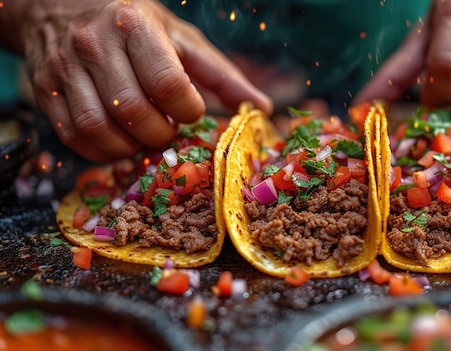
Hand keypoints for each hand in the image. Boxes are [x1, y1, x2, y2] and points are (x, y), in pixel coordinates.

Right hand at [6, 0, 271, 161]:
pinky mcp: (44, 88)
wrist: (63, 3)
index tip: (190, 111)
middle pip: (133, 111)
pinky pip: (72, 135)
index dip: (187, 109)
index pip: (167, 83)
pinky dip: (100, 151)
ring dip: (129, 147)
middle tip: (168, 129)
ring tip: (144, 136)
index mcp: (136, 27)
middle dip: (160, 134)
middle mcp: (95, 44)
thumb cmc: (137, 25)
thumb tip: (263, 109)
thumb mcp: (183, 40)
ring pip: (98, 129)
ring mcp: (64, 67)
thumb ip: (222, 76)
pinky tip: (118, 142)